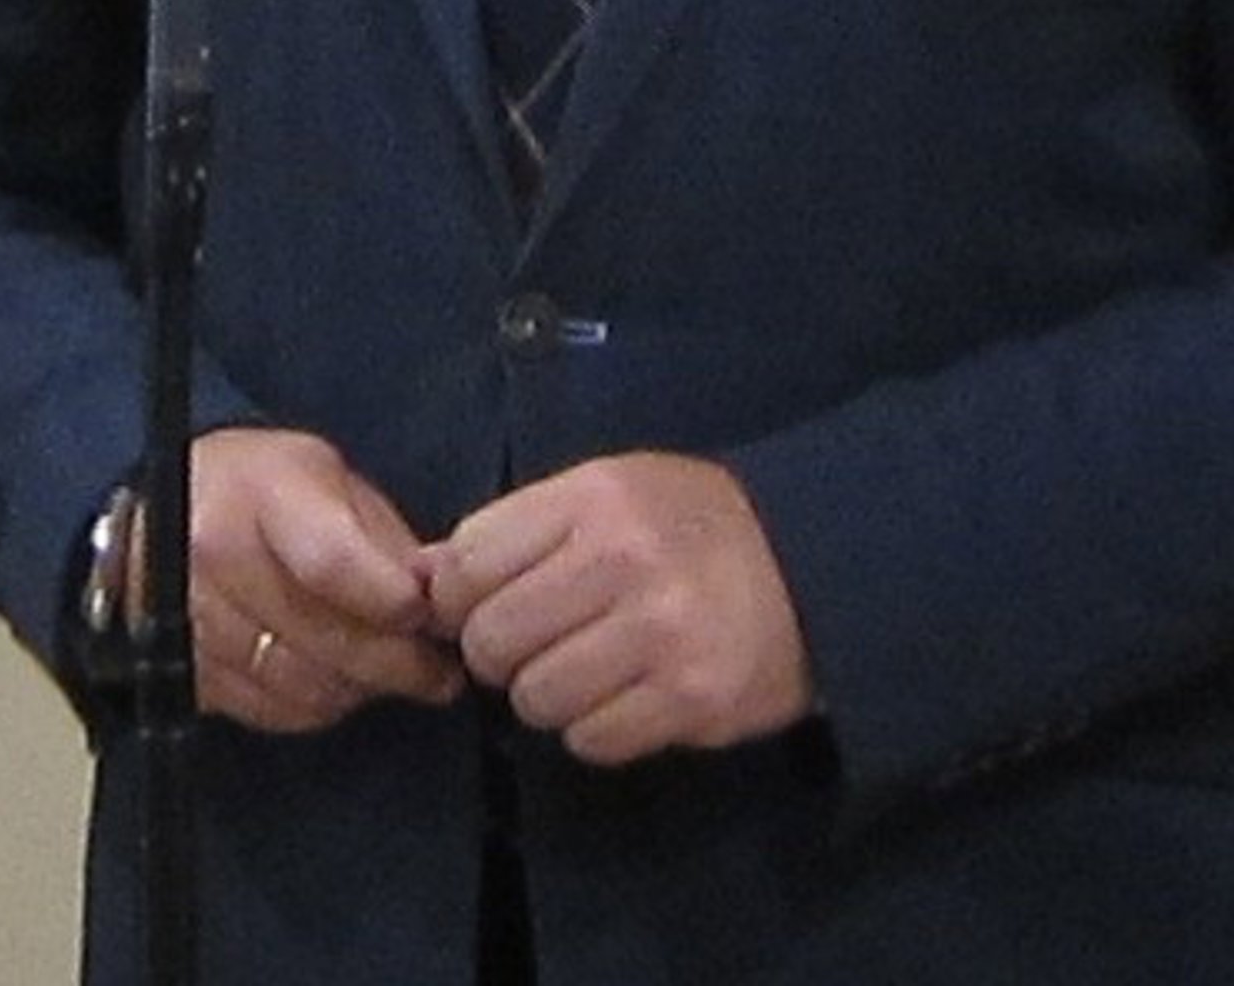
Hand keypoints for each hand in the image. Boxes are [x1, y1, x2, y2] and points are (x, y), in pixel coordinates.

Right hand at [164, 427, 465, 732]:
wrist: (154, 521)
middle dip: (398, 661)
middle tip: (441, 670)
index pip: (331, 563)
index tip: (430, 614)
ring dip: (362, 687)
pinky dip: (320, 703)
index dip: (389, 599)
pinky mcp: (188, 674)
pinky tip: (340, 679)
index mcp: (258, 493)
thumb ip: (378, 534)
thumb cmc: (252, 488)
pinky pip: (275, 710)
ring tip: (395, 673)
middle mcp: (216, 559)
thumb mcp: (321, 474)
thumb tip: (434, 593)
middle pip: (324, 636)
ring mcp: (195, 624)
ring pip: (306, 684)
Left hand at [418, 452, 813, 765]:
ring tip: (591, 668)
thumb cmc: (689, 525)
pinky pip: (590, 741)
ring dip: (550, 695)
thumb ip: (519, 528)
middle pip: (492, 639)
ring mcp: (658, 634)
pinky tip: (629, 695)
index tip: (483, 604)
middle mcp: (622, 559)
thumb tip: (422, 579)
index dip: (459, 596)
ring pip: (535, 699)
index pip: (468, 560)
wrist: (811, 567)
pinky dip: (597, 729)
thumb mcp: (608, 493)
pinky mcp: (689, 700)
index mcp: (594, 497)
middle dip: (503, 652)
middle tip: (540, 641)